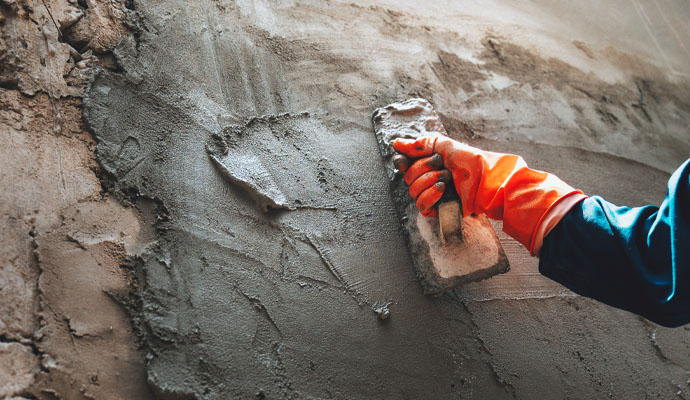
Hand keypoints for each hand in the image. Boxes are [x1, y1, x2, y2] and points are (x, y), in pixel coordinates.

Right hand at [393, 136, 582, 252]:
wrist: (487, 180)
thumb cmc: (472, 162)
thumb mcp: (445, 146)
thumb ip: (420, 144)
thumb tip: (397, 143)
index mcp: (429, 164)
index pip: (406, 164)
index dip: (403, 162)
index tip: (405, 159)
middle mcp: (429, 179)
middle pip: (407, 177)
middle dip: (423, 168)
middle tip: (441, 165)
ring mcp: (433, 195)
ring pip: (412, 191)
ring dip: (428, 181)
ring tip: (446, 178)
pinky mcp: (438, 209)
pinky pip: (421, 205)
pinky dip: (430, 195)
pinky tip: (442, 189)